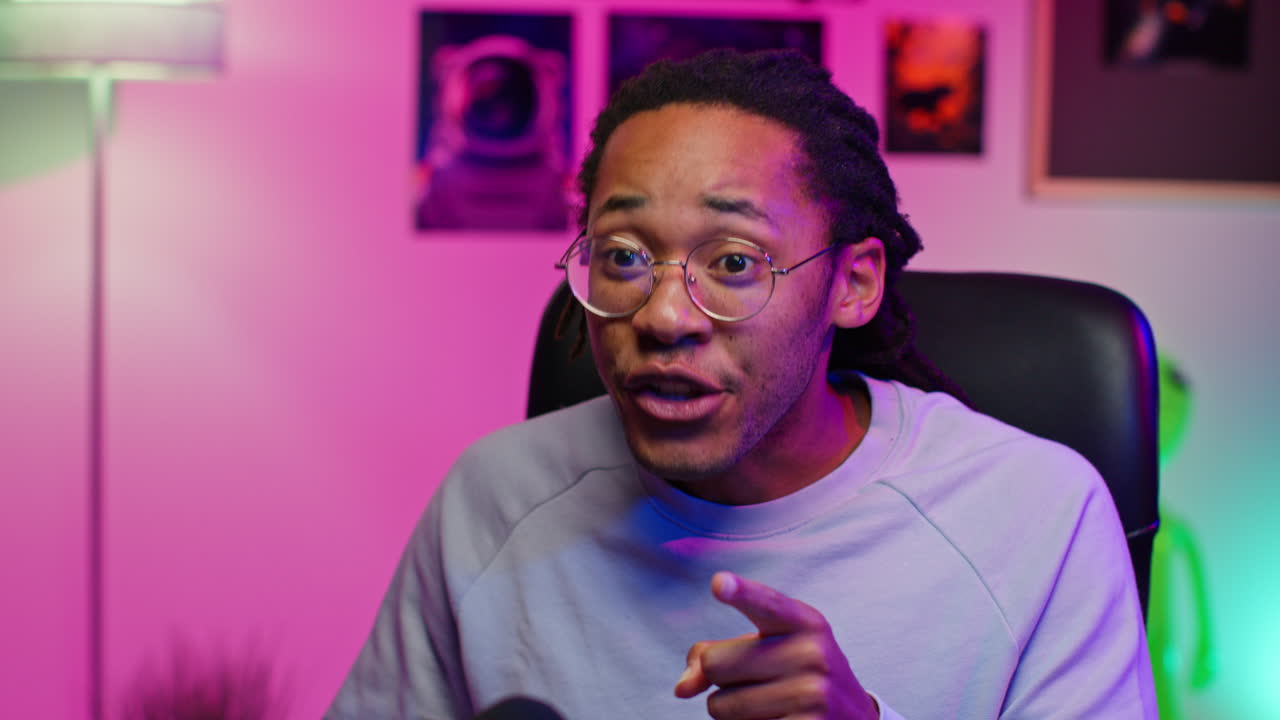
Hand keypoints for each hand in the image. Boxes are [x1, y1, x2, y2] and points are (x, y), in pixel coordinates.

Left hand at [674, 571, 878, 719]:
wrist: (854, 717)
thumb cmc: (798, 673)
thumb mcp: (772, 647)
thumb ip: (720, 653)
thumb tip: (682, 688)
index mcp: (804, 622)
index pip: (766, 604)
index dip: (741, 593)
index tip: (718, 583)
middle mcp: (811, 654)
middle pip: (715, 664)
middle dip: (721, 678)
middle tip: (755, 680)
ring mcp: (811, 695)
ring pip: (719, 705)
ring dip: (729, 710)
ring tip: (766, 703)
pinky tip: (775, 719)